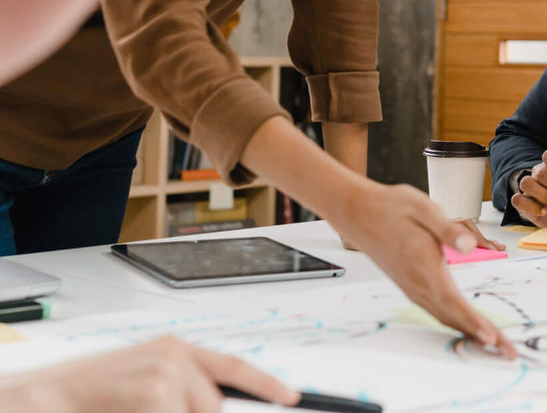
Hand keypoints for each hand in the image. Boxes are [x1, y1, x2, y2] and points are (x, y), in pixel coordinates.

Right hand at [0, 335, 297, 412]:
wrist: (46, 396)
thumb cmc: (92, 396)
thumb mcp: (142, 384)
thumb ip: (180, 391)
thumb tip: (214, 406)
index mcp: (174, 349)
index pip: (233, 366)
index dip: (266, 382)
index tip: (292, 396)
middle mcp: (176, 355)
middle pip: (215, 406)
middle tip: (150, 412)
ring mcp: (168, 373)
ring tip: (133, 412)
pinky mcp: (158, 393)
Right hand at [338, 180, 514, 357]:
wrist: (358, 213)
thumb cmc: (391, 208)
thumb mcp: (423, 209)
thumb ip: (447, 230)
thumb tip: (469, 246)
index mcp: (425, 267)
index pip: (454, 302)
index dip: (474, 323)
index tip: (493, 339)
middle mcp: (418, 284)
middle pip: (453, 317)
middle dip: (482, 336)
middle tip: (507, 352)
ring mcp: (412, 287)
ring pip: (444, 316)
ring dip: (469, 332)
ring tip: (493, 344)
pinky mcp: (410, 284)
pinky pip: (436, 309)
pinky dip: (454, 322)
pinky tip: (466, 325)